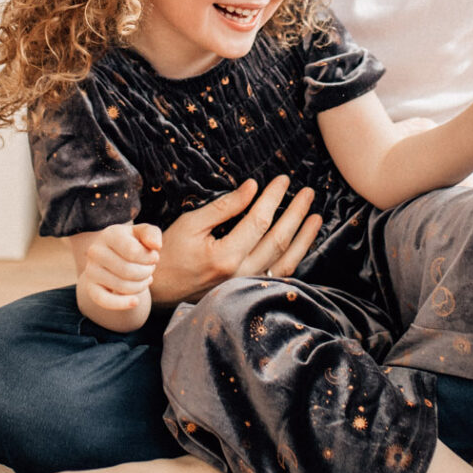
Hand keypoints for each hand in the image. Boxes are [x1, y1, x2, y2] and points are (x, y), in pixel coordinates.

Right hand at [78, 221, 162, 313]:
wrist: (113, 256)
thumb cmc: (133, 243)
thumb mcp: (143, 233)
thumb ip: (152, 234)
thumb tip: (156, 246)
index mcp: (109, 235)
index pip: (133, 252)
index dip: (150, 258)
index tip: (154, 258)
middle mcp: (95, 251)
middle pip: (128, 270)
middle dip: (146, 272)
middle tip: (150, 269)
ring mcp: (91, 270)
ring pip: (122, 286)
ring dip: (141, 285)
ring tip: (145, 278)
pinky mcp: (90, 288)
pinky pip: (104, 301)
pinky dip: (122, 304)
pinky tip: (136, 302)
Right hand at [149, 175, 321, 304]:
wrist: (156, 290)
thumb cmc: (168, 253)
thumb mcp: (191, 224)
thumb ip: (224, 207)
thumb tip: (252, 187)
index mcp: (225, 256)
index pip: (259, 221)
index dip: (273, 198)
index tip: (283, 180)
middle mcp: (240, 274)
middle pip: (278, 240)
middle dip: (296, 214)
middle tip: (308, 193)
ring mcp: (245, 286)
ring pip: (285, 262)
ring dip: (303, 238)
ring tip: (316, 218)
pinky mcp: (245, 292)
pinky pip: (278, 275)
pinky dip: (294, 259)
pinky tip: (302, 244)